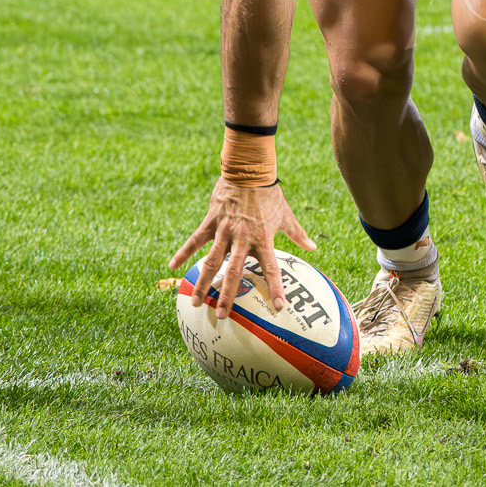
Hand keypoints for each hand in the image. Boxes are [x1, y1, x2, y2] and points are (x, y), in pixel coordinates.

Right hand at [169, 178, 315, 318]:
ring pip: (212, 261)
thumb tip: (313, 247)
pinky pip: (195, 240)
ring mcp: (225, 230)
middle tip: (222, 315)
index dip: (275, 288)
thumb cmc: (270, 194)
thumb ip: (297, 234)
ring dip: (204, 283)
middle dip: (228, 295)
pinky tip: (172, 266)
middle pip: (235, 272)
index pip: (271, 268)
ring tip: (197, 302)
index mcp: (263, 239)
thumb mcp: (286, 215)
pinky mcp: (211, 221)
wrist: (250, 171)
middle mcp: (243, 238)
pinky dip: (183, 252)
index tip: (278, 307)